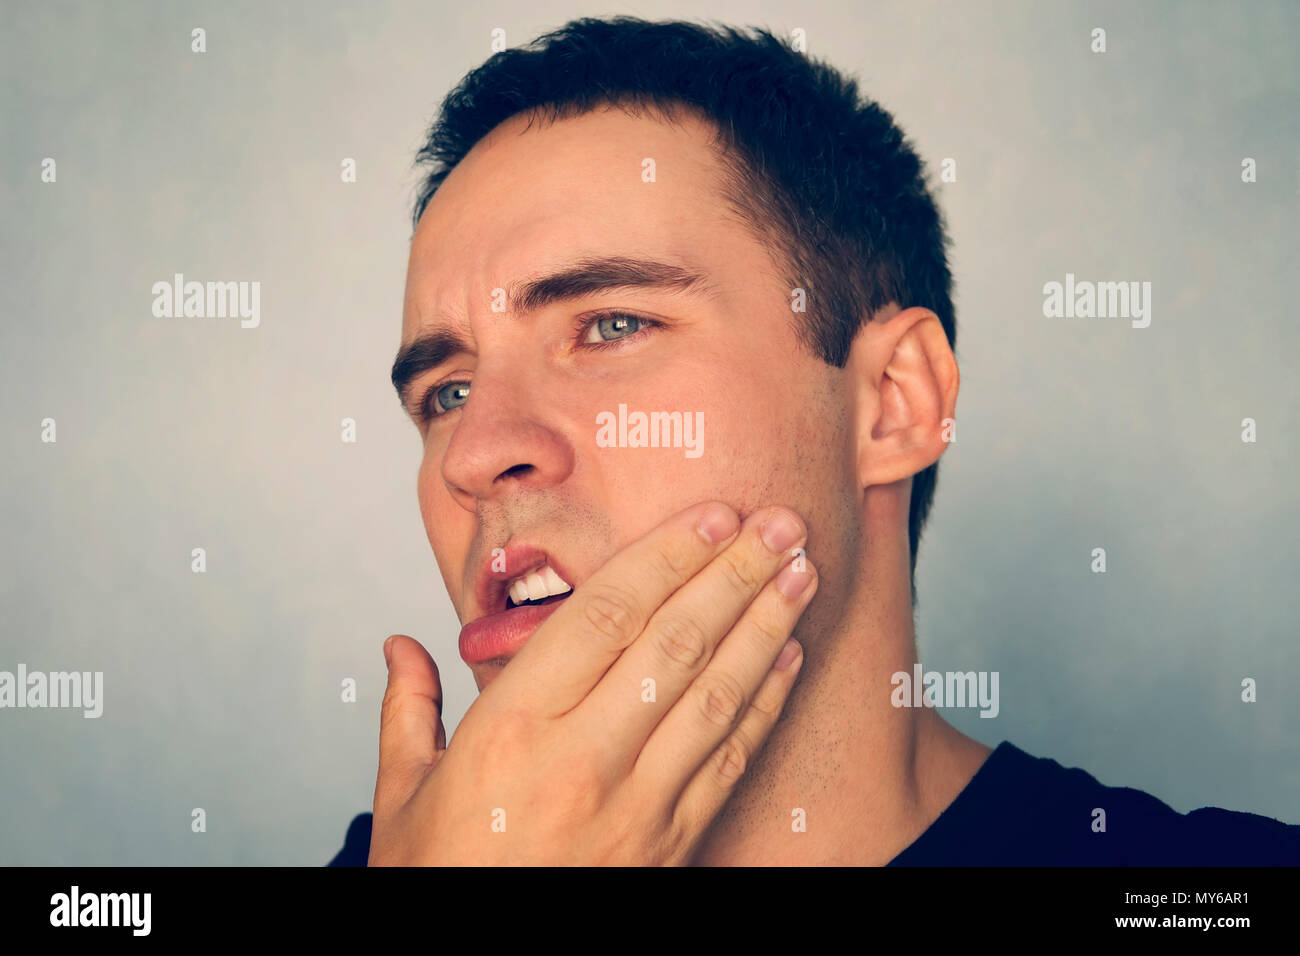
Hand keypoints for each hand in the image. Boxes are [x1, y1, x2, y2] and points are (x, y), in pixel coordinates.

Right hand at [367, 501, 816, 864]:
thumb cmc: (439, 881)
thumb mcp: (402, 795)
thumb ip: (408, 710)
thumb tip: (397, 647)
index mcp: (513, 727)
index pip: (606, 614)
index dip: (667, 556)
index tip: (710, 515)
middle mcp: (582, 757)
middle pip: (676, 642)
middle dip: (736, 573)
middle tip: (782, 521)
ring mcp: (637, 804)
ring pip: (716, 695)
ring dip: (766, 627)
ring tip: (802, 573)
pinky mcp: (671, 844)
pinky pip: (729, 760)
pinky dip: (765, 704)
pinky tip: (788, 658)